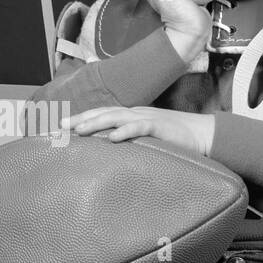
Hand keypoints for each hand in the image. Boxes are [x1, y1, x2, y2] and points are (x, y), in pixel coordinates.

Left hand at [61, 106, 215, 156]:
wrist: (201, 134)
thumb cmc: (172, 138)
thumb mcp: (145, 138)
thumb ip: (128, 140)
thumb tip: (106, 149)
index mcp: (129, 116)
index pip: (100, 114)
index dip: (81, 118)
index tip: (61, 127)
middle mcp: (134, 113)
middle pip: (103, 112)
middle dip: (81, 119)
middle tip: (61, 127)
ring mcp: (146, 118)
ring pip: (117, 117)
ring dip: (97, 122)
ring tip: (79, 130)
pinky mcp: (159, 127)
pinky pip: (140, 127)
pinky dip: (125, 131)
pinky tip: (113, 137)